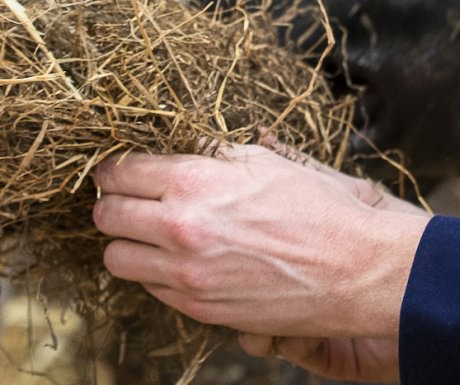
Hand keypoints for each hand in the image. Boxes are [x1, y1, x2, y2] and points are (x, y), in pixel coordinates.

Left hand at [91, 141, 428, 372]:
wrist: (353, 269)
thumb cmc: (314, 208)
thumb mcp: (261, 161)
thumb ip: (207, 156)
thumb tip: (171, 152)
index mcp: (192, 182)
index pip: (119, 173)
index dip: (116, 169)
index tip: (121, 170)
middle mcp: (180, 230)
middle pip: (106, 216)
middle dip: (114, 204)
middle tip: (130, 199)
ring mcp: (186, 275)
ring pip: (116, 259)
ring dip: (127, 243)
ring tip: (150, 233)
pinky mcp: (198, 308)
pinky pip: (151, 288)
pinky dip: (155, 273)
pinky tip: (181, 259)